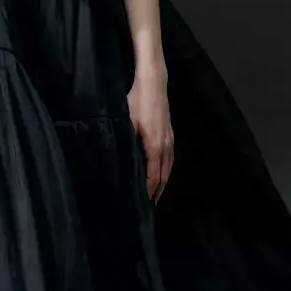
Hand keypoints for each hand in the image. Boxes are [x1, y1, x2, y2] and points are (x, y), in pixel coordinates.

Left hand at [127, 59, 173, 202]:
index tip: (143, 203)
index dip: (149, 191)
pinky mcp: (171, 133)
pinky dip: (166, 170)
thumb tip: (119, 159)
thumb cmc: (137, 102)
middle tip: (150, 206)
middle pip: (164, 175)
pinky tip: (162, 172)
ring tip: (157, 194)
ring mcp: (170, 139)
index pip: (153, 176)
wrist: (154, 84)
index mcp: (154, 147)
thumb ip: (125, 142)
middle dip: (158, 192)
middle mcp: (166, 146)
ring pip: (169, 167)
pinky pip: (171, 158)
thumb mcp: (126, 122)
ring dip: (163, 182)